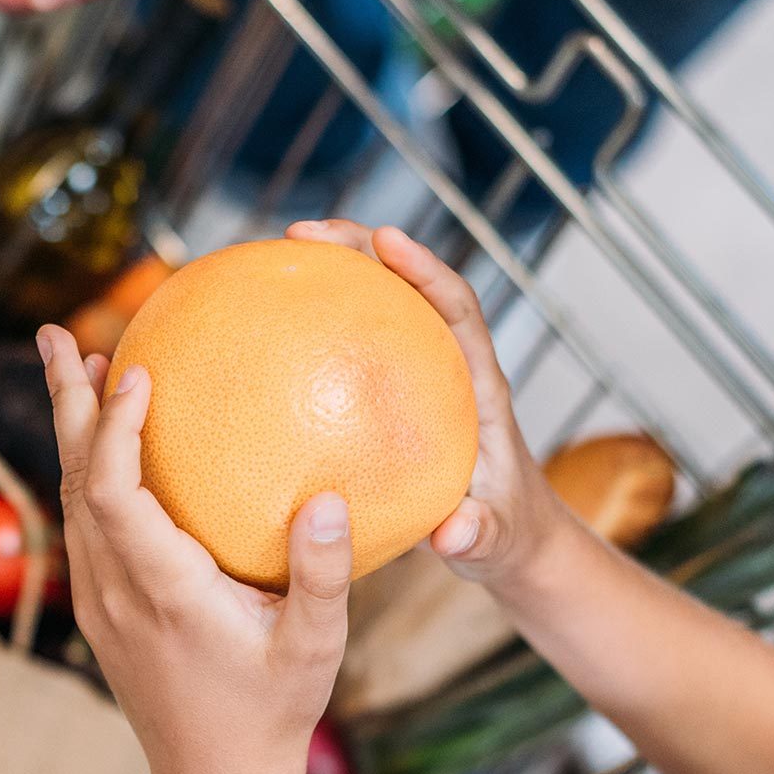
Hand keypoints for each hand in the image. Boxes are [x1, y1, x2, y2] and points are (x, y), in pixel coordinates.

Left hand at [38, 324, 347, 773]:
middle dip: (67, 405)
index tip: (132, 369)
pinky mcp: (103, 614)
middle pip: (74, 481)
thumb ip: (322, 574)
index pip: (115, 493)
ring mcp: (101, 604)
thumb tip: (329, 499)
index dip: (114, 428)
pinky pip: (82, 527)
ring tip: (79, 367)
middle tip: (59, 335)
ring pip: (70, 502)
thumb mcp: (313, 647)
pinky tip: (109, 446)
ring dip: (74, 433)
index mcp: (162, 592)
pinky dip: (88, 474)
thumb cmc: (271, 716)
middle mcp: (116, 593)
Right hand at [283, 220, 581, 592]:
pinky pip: (352, 351)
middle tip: (300, 232)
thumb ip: (479, 535)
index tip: (387, 240)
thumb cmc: (505, 534)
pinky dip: (316, 330)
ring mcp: (421, 378)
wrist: (508, 538)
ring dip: (334, 275)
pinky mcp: (394, 397)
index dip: (425, 270)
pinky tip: (265, 335)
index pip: (458, 310)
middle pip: (408, 287)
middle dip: (360, 249)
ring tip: (275, 255)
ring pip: (379, 309)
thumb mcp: (495, 541)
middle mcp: (451, 368)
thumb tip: (452, 534)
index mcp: (480, 387)